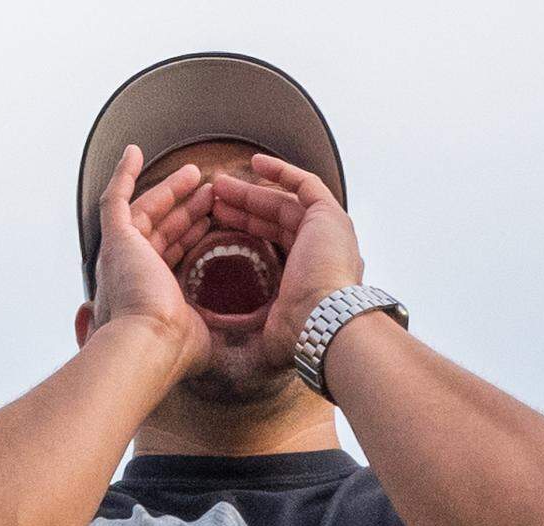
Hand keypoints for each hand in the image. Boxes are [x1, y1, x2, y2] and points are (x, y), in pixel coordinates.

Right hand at [91, 144, 212, 376]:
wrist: (149, 346)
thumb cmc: (176, 350)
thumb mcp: (206, 334)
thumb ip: (218, 326)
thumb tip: (244, 336)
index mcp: (151, 294)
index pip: (173, 254)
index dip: (193, 236)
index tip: (214, 224)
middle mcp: (132, 273)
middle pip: (163, 228)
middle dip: (188, 209)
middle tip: (212, 192)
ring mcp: (122, 254)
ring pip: (147, 211)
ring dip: (170, 191)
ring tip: (195, 174)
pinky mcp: (116, 240)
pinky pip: (115, 199)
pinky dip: (123, 174)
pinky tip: (134, 152)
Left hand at [211, 154, 363, 366]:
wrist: (324, 325)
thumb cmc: (298, 335)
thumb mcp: (268, 329)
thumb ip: (252, 326)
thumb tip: (223, 343)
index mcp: (312, 273)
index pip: (276, 242)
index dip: (247, 230)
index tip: (218, 224)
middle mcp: (324, 249)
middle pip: (278, 219)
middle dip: (244, 208)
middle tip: (213, 200)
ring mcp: (330, 231)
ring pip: (286, 201)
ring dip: (254, 191)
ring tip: (220, 185)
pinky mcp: (330, 216)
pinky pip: (306, 184)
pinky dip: (282, 172)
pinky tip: (255, 163)